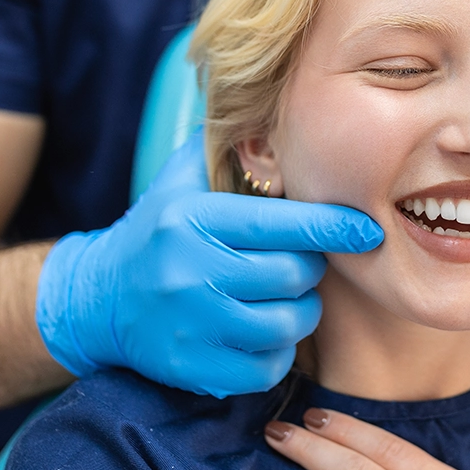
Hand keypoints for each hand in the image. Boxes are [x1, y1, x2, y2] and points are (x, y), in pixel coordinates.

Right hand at [35, 131, 383, 397]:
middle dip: (309, 268)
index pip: (282, 224)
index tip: (369, 229)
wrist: (100, 298)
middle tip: (297, 261)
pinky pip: (267, 367)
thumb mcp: (182, 178)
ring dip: (299, 310)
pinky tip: (262, 330)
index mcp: (194, 220)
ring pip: (287, 323)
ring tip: (283, 295)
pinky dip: (276, 351)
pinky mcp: (192, 368)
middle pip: (293, 275)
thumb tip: (273, 101)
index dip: (333, 225)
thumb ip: (226, 144)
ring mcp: (190, 325)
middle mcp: (190, 273)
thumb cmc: (160, 230)